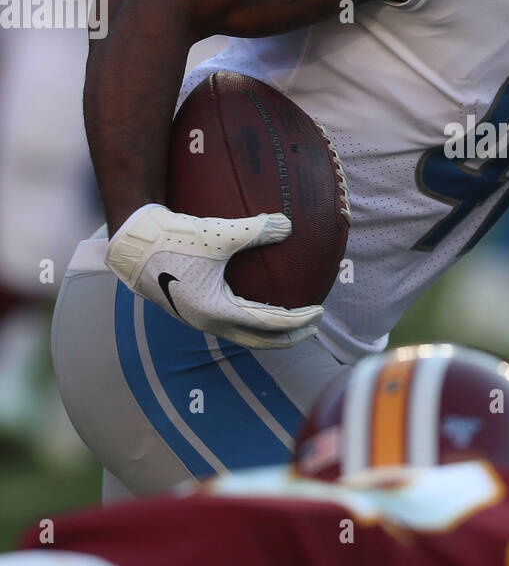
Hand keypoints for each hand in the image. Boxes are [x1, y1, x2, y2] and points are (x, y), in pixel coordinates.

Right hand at [105, 204, 323, 348]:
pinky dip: (250, 321)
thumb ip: (255, 230)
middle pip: (257, 340)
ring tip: (291, 320)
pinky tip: (259, 304)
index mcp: (215, 311)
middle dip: (288, 337)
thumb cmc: (174, 238)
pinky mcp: (191, 309)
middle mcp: (207, 321)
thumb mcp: (218, 233)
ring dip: (268, 331)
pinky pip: (229, 323)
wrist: (133, 242)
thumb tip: (288, 225)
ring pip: (242, 334)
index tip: (319, 311)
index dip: (298, 320)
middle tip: (314, 327)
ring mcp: (197, 318)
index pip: (268, 324)